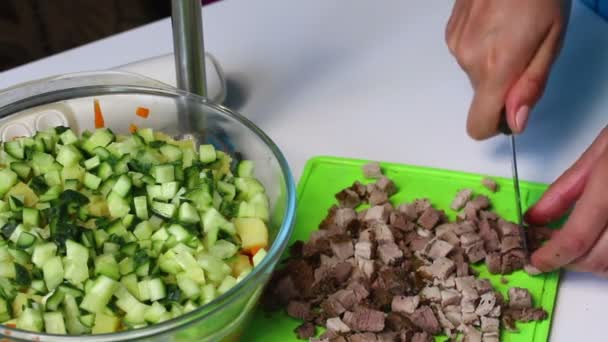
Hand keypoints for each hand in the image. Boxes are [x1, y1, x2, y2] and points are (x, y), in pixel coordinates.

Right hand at [445, 0, 569, 139]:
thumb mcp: (551, 43)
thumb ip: (531, 86)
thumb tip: (515, 122)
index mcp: (497, 66)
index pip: (479, 123)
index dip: (495, 125)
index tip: (510, 112)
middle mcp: (470, 59)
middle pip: (482, 97)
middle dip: (502, 85)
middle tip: (522, 54)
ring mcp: (456, 45)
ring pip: (474, 75)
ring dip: (492, 64)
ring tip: (509, 33)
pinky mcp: (450, 33)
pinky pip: (466, 56)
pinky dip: (481, 49)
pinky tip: (495, 26)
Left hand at [525, 127, 607, 274]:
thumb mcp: (601, 151)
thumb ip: (565, 189)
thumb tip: (534, 219)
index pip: (577, 237)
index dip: (551, 256)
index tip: (536, 262)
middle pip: (599, 259)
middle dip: (572, 262)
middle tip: (554, 252)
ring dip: (596, 264)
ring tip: (581, 248)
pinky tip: (605, 242)